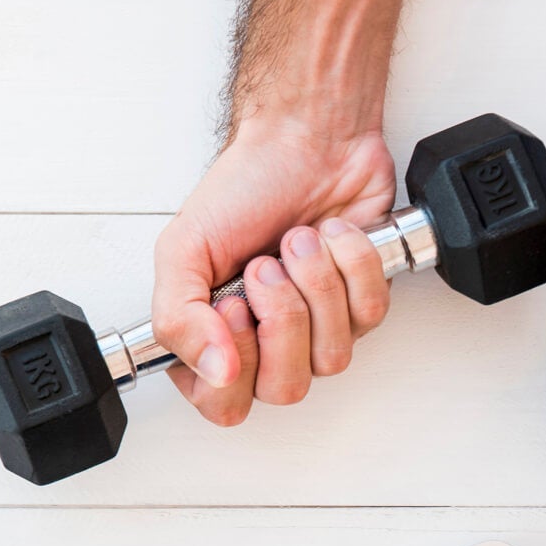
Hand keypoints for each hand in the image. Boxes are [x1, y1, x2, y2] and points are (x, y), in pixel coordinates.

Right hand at [150, 121, 397, 425]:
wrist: (307, 140)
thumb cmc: (244, 190)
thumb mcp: (182, 249)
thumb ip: (177, 321)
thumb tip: (213, 372)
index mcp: (212, 340)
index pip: (225, 405)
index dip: (235, 362)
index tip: (232, 305)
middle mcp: (265, 344)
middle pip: (284, 389)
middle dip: (281, 318)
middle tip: (265, 267)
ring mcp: (317, 330)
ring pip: (331, 358)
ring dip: (315, 285)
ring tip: (298, 242)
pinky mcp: (362, 304)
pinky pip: (368, 315)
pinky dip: (350, 265)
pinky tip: (330, 237)